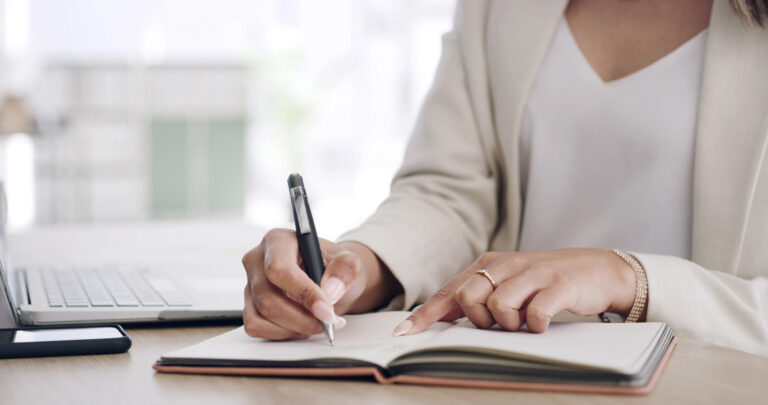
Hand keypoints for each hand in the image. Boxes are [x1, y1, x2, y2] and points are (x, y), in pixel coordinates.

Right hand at [242, 228, 399, 339]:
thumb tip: (330, 290)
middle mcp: (256, 260)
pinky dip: (282, 334)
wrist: (329, 279)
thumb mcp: (348, 261)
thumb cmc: (334, 268)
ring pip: (261, 317)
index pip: (280, 269)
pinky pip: (257, 327)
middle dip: (302, 319)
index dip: (303, 294)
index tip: (326, 311)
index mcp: (277, 240)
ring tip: (319, 323)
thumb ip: (345, 269)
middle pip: (268, 298)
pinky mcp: (249, 305)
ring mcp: (250, 284)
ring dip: (295, 328)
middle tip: (329, 323)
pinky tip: (302, 326)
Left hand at [393, 248, 638, 335]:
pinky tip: (541, 323)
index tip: (403, 333)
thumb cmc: (546, 282)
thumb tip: (441, 316)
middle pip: (468, 298)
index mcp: (489, 266)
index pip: (449, 292)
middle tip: (500, 323)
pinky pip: (533, 313)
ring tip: (524, 321)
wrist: (598, 269)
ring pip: (497, 306)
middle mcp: (506, 265)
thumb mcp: (508, 284)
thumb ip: (478, 296)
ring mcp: (532, 274)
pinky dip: (534, 325)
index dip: (425, 314)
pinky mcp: (558, 285)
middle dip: (478, 319)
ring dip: (508, 324)